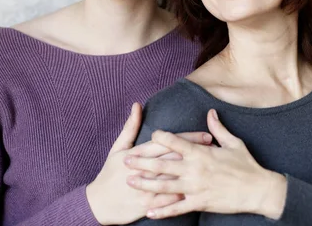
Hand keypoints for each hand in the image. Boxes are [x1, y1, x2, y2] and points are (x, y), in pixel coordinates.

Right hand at [87, 103, 212, 224]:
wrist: (97, 203)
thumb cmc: (109, 173)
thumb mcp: (117, 148)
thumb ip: (130, 127)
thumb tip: (137, 105)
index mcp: (135, 153)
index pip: (166, 142)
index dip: (187, 138)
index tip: (205, 135)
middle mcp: (141, 169)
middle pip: (172, 158)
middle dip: (195, 153)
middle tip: (214, 148)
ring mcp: (144, 188)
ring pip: (172, 179)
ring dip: (193, 173)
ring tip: (211, 168)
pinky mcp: (145, 204)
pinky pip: (166, 200)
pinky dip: (181, 196)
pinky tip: (197, 192)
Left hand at [124, 109, 287, 219]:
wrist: (259, 190)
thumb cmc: (247, 165)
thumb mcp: (234, 142)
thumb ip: (218, 128)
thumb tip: (211, 112)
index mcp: (202, 153)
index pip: (176, 142)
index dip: (162, 138)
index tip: (150, 134)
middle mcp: (195, 169)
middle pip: (163, 164)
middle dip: (143, 162)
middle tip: (126, 160)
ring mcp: (196, 187)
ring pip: (165, 186)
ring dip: (146, 184)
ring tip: (130, 182)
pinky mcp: (200, 203)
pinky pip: (178, 208)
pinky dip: (163, 210)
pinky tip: (150, 211)